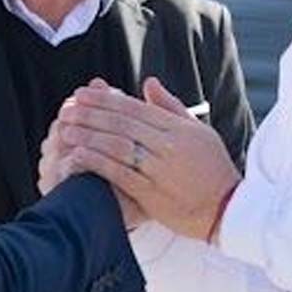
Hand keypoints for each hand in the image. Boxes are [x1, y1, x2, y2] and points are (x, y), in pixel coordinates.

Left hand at [51, 78, 239, 240]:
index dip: (105, 99)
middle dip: (91, 114)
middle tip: (67, 108)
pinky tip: (78, 156)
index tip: (82, 94)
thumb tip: (148, 82)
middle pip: (122, 124)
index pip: (134, 107)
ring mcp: (159, 170)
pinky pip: (119, 174)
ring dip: (88, 136)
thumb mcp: (199, 131)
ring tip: (65, 130)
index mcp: (178, 128)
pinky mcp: (152, 194)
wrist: (226, 209)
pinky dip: (97, 163)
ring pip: (118, 146)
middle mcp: (168, 145)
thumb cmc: (213, 168)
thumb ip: (170, 106)